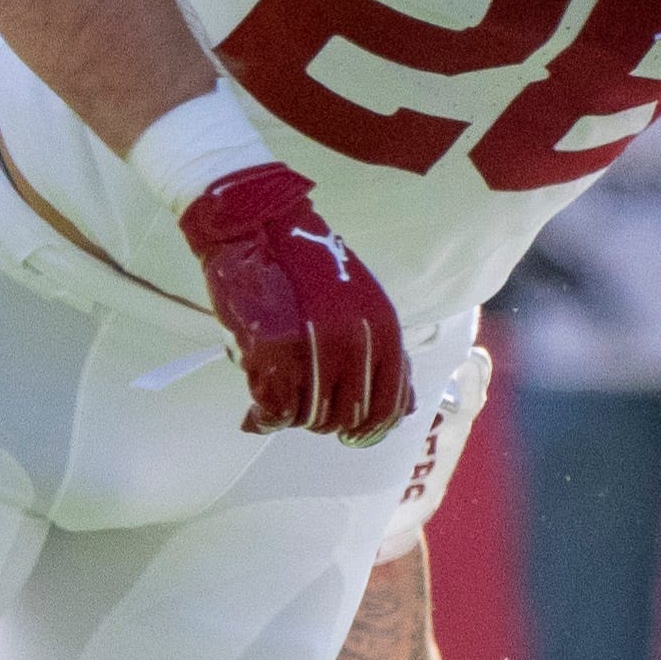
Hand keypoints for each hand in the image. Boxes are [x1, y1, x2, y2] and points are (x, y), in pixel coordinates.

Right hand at [177, 165, 412, 442]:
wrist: (254, 224)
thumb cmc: (304, 264)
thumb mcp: (363, 304)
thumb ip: (384, 355)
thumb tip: (405, 407)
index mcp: (383, 329)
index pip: (389, 407)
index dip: (369, 430)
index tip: (352, 435)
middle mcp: (355, 341)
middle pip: (347, 418)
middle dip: (325, 421)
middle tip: (303, 407)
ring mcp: (315, 348)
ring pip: (311, 418)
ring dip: (293, 417)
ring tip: (278, 398)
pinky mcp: (272, 352)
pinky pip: (275, 412)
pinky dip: (264, 417)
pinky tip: (256, 410)